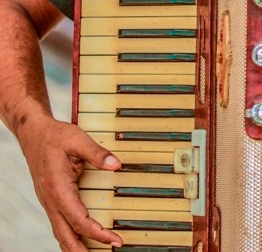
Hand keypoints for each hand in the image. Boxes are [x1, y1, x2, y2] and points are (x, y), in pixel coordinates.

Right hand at [18, 114, 122, 249]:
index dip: (97, 233)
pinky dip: (69, 235)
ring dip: (75, 246)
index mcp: (58, 188)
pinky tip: (79, 240)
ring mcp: (49, 201)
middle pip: (66, 235)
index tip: (114, 239)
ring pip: (60, 232)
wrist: (33, 134)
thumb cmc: (54, 137)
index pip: (79, 220)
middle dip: (84, 249)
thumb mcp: (78, 140)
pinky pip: (59, 223)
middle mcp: (51, 199)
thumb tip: (116, 165)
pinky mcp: (50, 199)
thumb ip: (97, 154)